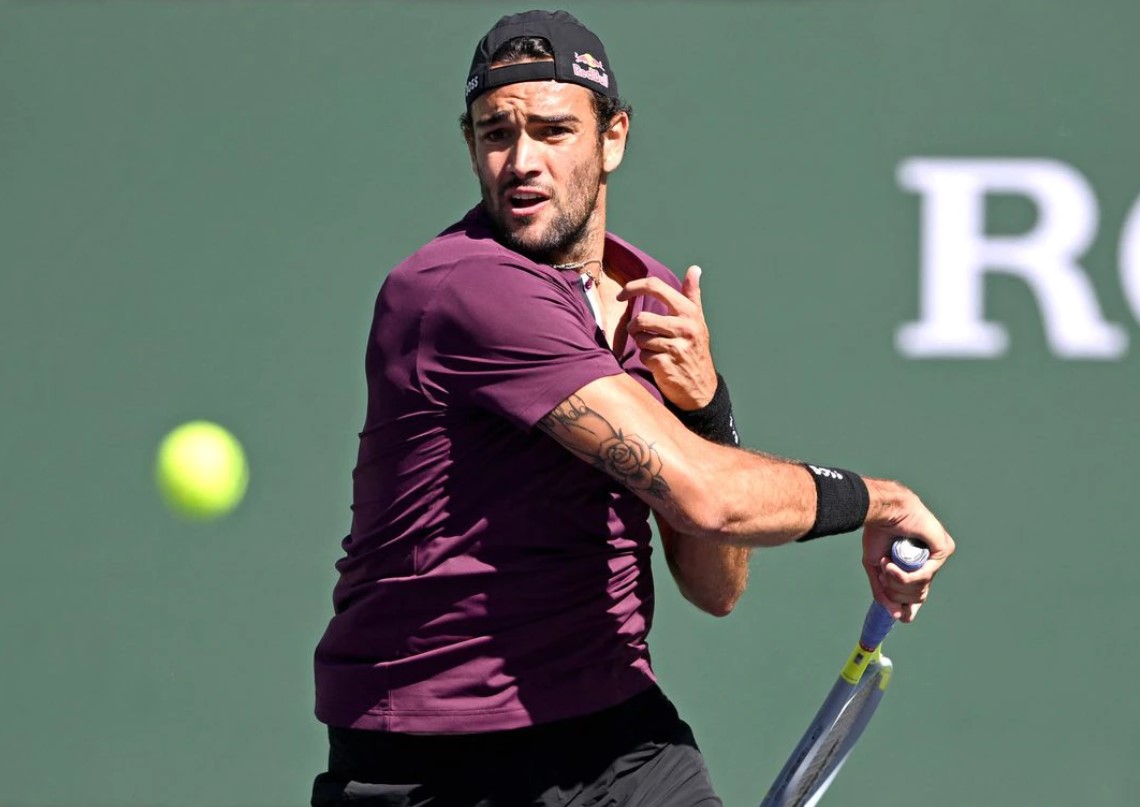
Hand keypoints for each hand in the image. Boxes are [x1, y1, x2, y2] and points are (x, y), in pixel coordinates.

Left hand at [617, 265, 717, 409]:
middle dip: (634, 327)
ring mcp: (675, 346)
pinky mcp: (665, 364)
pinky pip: (642, 355)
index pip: (655, 286)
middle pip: (641, 318)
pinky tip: (658, 363)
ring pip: (639, 338)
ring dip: (641, 344)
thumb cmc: (696, 349)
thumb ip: (692, 294)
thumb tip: (694, 268)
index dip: (633, 287)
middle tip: (640, 333)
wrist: (702, 387)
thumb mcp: (697, 320)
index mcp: (689, 312)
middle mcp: (684, 327)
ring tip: (654, 348)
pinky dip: (646, 359)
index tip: (621, 295)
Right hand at [861, 479, 955, 622]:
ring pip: (920, 590)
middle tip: (884, 573)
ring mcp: (937, 559)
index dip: (906, 607)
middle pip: (917, 599)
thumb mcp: (875, 568)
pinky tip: (891, 565)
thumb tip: (895, 616)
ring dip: (897, 582)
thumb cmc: (878, 532)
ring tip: (886, 564)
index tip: (896, 612)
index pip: (918, 598)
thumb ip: (883, 592)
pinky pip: (925, 577)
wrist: (883, 511)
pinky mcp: (943, 550)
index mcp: (915, 569)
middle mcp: (928, 566)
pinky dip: (905, 575)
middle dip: (895, 590)